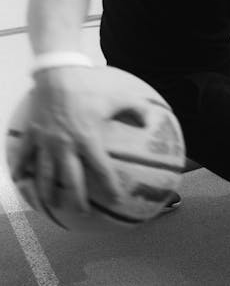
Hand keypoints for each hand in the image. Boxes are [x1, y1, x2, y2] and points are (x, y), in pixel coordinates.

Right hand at [11, 66, 137, 212]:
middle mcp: (66, 145)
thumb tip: (154, 121)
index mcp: (89, 140)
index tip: (117, 200)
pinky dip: (21, 169)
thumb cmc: (89, 85)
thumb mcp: (119, 97)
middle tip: (84, 213)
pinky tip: (20, 182)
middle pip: (72, 180)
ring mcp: (46, 141)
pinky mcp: (31, 134)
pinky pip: (24, 156)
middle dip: (77, 199)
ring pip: (45, 174)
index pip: (102, 170)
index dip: (110, 187)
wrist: (57, 72)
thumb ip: (138, 111)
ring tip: (51, 205)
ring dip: (48, 192)